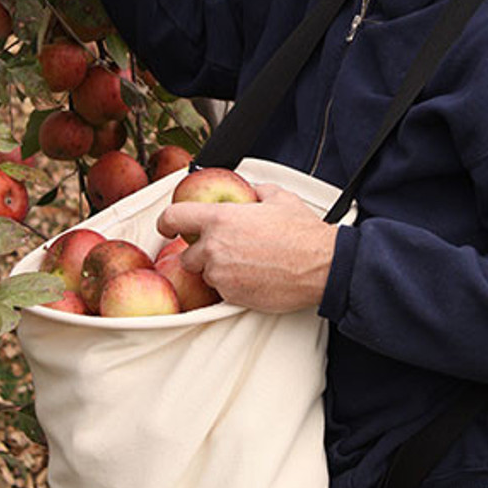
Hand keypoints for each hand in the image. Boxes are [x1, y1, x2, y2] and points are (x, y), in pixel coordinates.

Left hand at [156, 182, 338, 312]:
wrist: (321, 266)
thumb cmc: (303, 235)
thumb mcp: (279, 198)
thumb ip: (255, 191)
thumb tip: (250, 191)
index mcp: (220, 220)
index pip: (174, 218)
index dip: (166, 222)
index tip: (166, 225)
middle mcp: (215, 248)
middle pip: (186, 254)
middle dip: (201, 252)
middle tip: (224, 248)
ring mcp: (222, 275)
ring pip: (205, 274)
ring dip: (218, 269)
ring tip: (245, 262)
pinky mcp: (233, 296)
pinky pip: (222, 291)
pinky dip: (232, 284)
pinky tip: (253, 275)